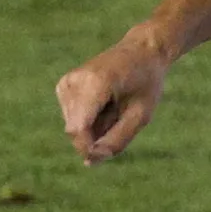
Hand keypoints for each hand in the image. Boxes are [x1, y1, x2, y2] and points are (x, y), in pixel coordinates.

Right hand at [55, 31, 169, 163]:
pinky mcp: (64, 86)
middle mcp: (75, 80)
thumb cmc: (146, 83)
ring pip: (73, 127)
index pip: (78, 128)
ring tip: (114, 107)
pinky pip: (74, 118)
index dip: (89, 148)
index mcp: (96, 83)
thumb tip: (90, 161)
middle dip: (95, 137)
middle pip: (75, 130)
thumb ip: (117, 140)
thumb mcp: (141, 116)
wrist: (141, 51)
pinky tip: (105, 104)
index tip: (107, 154)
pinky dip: (90, 119)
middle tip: (121, 120)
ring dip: (95, 127)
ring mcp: (66, 82)